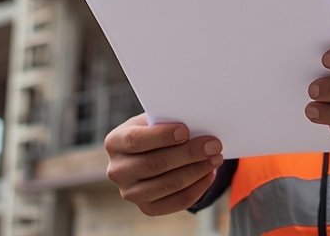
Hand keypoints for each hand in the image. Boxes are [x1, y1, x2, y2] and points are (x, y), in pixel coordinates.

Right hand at [104, 113, 223, 215]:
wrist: (148, 152)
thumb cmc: (153, 130)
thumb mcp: (152, 120)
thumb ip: (166, 120)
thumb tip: (196, 123)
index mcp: (115, 142)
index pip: (135, 140)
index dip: (160, 136)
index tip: (185, 131)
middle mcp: (117, 171)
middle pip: (154, 164)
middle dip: (188, 154)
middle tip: (213, 145)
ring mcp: (130, 193)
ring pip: (167, 185)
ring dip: (196, 171)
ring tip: (215, 158)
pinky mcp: (147, 208)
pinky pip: (176, 202)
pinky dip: (197, 188)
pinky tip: (209, 174)